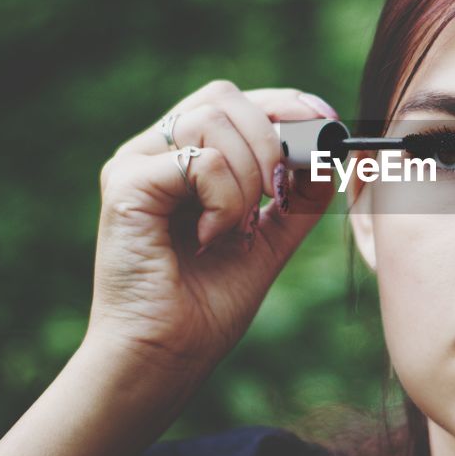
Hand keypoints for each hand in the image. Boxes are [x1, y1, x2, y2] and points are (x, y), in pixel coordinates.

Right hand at [87, 81, 337, 376]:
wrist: (165, 357)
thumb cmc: (206, 307)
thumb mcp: (269, 241)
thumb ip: (297, 198)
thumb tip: (329, 154)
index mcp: (182, 159)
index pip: (236, 102)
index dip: (286, 105)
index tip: (328, 124)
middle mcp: (153, 152)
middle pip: (224, 98)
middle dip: (273, 138)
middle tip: (280, 193)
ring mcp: (134, 164)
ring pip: (213, 121)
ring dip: (248, 176)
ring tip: (238, 228)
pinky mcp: (125, 185)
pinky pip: (200, 160)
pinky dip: (225, 198)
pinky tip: (211, 238)